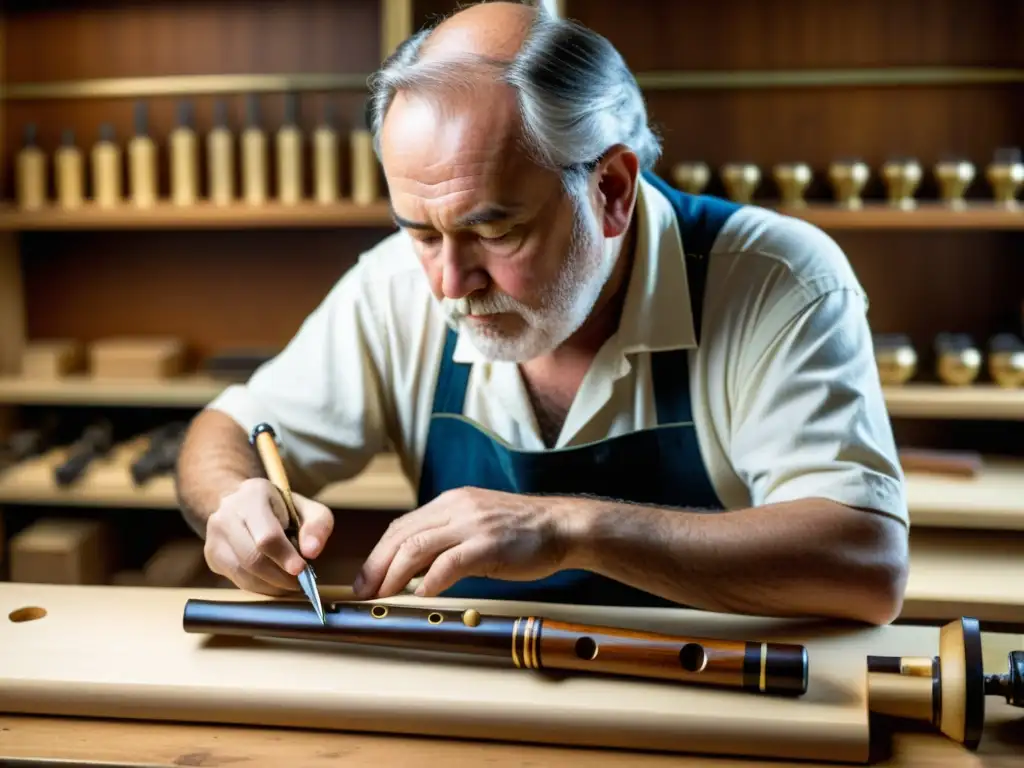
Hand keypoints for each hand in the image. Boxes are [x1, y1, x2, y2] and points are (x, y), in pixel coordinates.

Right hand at [203, 477, 333, 594]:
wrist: (242, 503)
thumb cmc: (281, 508)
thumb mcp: (307, 508)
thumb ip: (317, 524)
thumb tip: (312, 552)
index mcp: (252, 496)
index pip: (266, 535)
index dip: (285, 556)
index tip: (301, 569)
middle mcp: (226, 514)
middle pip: (252, 558)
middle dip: (279, 576)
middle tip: (299, 582)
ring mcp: (214, 536)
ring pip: (242, 573)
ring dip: (270, 585)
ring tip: (289, 583)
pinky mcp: (212, 555)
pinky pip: (236, 579)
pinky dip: (259, 587)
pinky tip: (273, 582)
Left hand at [353, 487, 580, 598]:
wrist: (562, 526)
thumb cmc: (523, 532)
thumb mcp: (478, 524)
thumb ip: (449, 538)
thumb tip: (417, 569)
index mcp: (451, 502)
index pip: (402, 526)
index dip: (378, 554)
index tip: (366, 579)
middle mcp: (457, 507)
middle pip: (402, 536)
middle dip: (376, 566)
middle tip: (364, 592)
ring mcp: (472, 524)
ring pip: (417, 547)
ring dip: (394, 575)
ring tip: (383, 596)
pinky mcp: (488, 544)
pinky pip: (449, 563)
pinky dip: (430, 582)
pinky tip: (422, 596)